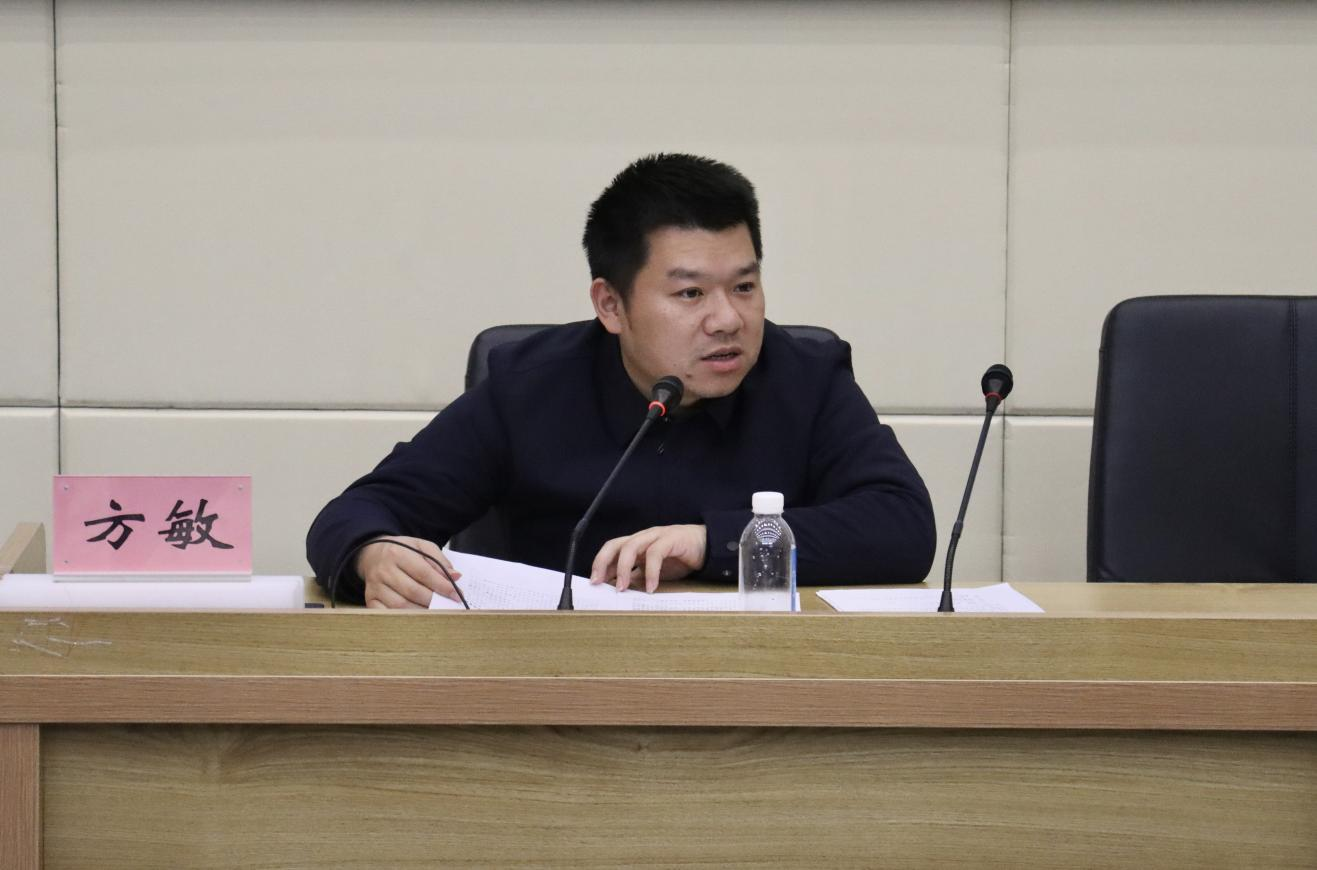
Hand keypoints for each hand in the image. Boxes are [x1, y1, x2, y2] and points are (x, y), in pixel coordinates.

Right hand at [355, 535, 462, 608]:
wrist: (372, 554)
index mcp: (398, 554)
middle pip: (412, 591)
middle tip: (449, 606)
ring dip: (421, 612)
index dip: (442, 585)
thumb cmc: (402, 551)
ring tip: (436, 613)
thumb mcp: (421, 546)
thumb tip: (455, 577)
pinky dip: (403, 618)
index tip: (457, 595)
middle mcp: (384, 570)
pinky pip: (387, 614)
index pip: (424, 573)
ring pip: (400, 606)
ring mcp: (375, 587)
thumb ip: (439, 560)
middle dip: (434, 601)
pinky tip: (417, 618)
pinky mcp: (370, 599)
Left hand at [589, 524, 706, 592]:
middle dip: (603, 563)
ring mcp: (656, 536)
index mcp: (636, 545)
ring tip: (622, 589)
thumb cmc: (680, 558)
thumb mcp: (654, 572)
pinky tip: (651, 587)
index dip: (600, 565)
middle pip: (615, 545)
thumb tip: (620, 591)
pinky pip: (655, 554)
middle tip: (599, 583)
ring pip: (631, 547)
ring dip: (623, 569)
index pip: (611, 551)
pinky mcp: (671, 539)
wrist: (708, 546)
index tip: (593, 583)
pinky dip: (650, 572)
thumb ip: (638, 578)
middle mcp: (643, 538)